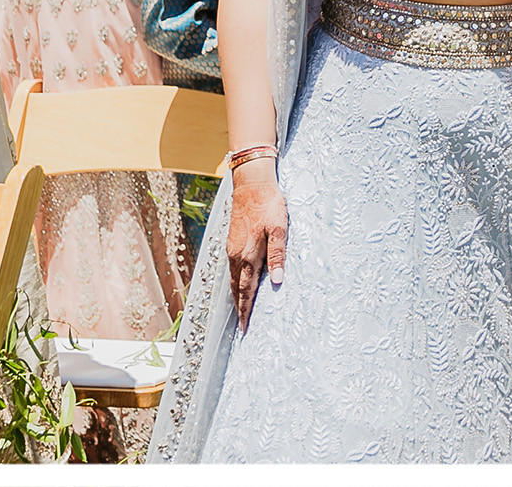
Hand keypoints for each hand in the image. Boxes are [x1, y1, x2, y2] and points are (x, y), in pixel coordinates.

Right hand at [225, 161, 286, 330]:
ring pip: (233, 279)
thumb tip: (277, 281)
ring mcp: (232, 248)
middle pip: (237, 289)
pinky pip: (232, 268)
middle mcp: (236, 255)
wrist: (251, 183)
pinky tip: (240, 282)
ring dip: (236, 295)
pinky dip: (235, 281)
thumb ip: (278, 255)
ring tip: (240, 310)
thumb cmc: (269, 204)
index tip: (246, 328)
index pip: (246, 291)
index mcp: (248, 256)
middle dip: (239, 308)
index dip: (246, 310)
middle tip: (242, 326)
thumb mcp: (279, 229)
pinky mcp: (231, 240)